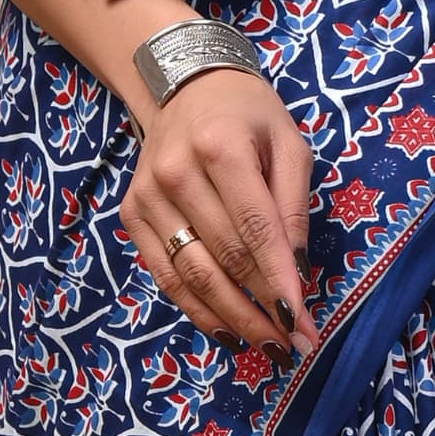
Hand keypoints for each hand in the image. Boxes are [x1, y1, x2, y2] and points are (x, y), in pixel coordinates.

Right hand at [121, 64, 314, 360]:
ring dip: (232, 319)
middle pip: (224, 258)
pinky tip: (228, 332)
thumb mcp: (289, 145)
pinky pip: (165, 275)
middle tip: (293, 345)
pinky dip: (197, 310)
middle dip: (262, 309)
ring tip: (266, 347)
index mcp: (220, 147)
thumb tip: (296, 274)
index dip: (279, 282)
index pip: (255, 229)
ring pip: (192, 275)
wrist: (186, 88)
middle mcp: (176, 173)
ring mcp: (147, 196)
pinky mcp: (131, 215)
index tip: (303, 323)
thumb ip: (293, 207)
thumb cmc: (248, 117)